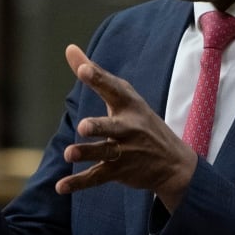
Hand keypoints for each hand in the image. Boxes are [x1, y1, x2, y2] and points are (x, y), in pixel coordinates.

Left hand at [56, 45, 197, 210]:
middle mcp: (128, 127)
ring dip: (87, 153)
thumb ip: (95, 74)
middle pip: (111, 126)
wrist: (173, 162)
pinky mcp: (119, 171)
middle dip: (98, 126)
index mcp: (129, 105)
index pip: (113, 89)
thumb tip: (69, 48)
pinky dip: (78, 183)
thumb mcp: (124, 96)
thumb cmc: (140, 120)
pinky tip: (61, 186)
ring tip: (69, 153)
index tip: (82, 68)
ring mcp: (125, 151)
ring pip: (103, 153)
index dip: (97, 78)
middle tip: (84, 127)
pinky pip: (96, 177)